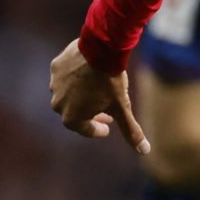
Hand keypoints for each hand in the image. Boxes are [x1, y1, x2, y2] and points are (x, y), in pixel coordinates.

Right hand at [48, 39, 149, 153]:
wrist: (102, 48)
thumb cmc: (111, 81)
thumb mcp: (122, 107)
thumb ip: (131, 130)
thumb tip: (144, 150)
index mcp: (71, 117)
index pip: (86, 129)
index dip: (98, 130)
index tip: (107, 129)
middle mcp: (58, 104)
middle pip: (76, 112)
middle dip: (91, 113)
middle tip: (105, 111)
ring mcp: (54, 85)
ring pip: (69, 94)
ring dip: (81, 95)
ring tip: (96, 90)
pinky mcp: (55, 67)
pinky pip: (65, 76)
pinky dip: (75, 78)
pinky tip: (87, 73)